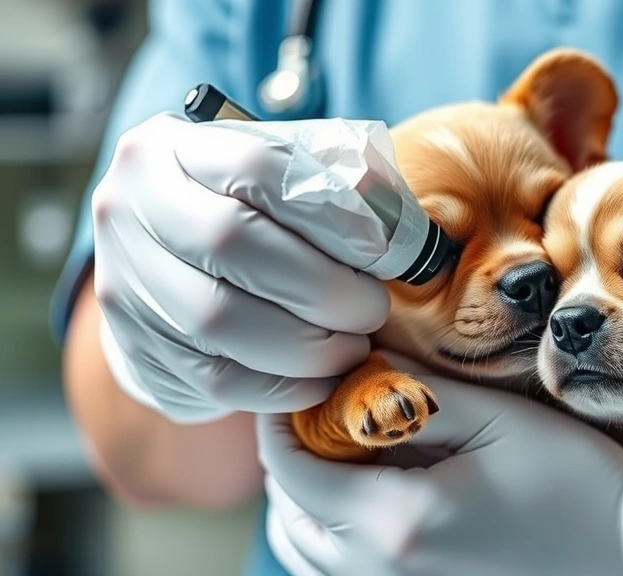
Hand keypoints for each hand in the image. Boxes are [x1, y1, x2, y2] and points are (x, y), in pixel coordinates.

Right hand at [92, 112, 390, 422]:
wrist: (172, 268)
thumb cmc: (253, 215)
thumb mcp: (291, 177)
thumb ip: (345, 186)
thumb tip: (404, 235)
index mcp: (170, 148)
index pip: (255, 166)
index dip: (331, 212)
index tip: (381, 248)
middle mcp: (129, 210)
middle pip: (231, 243)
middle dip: (323, 287)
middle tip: (372, 308)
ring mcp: (125, 284)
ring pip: (220, 322)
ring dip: (310, 345)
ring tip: (353, 345)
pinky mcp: (139, 353)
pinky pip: (219, 379)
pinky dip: (287, 385)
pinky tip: (323, 375)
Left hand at [256, 369, 622, 575]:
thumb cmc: (582, 488)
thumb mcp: (501, 420)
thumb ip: (415, 393)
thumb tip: (354, 366)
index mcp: (396, 524)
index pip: (291, 466)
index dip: (286, 414)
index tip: (308, 375)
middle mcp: (382, 575)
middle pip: (290, 513)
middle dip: (296, 455)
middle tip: (330, 407)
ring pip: (308, 553)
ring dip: (312, 498)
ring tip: (352, 452)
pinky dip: (339, 537)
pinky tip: (380, 499)